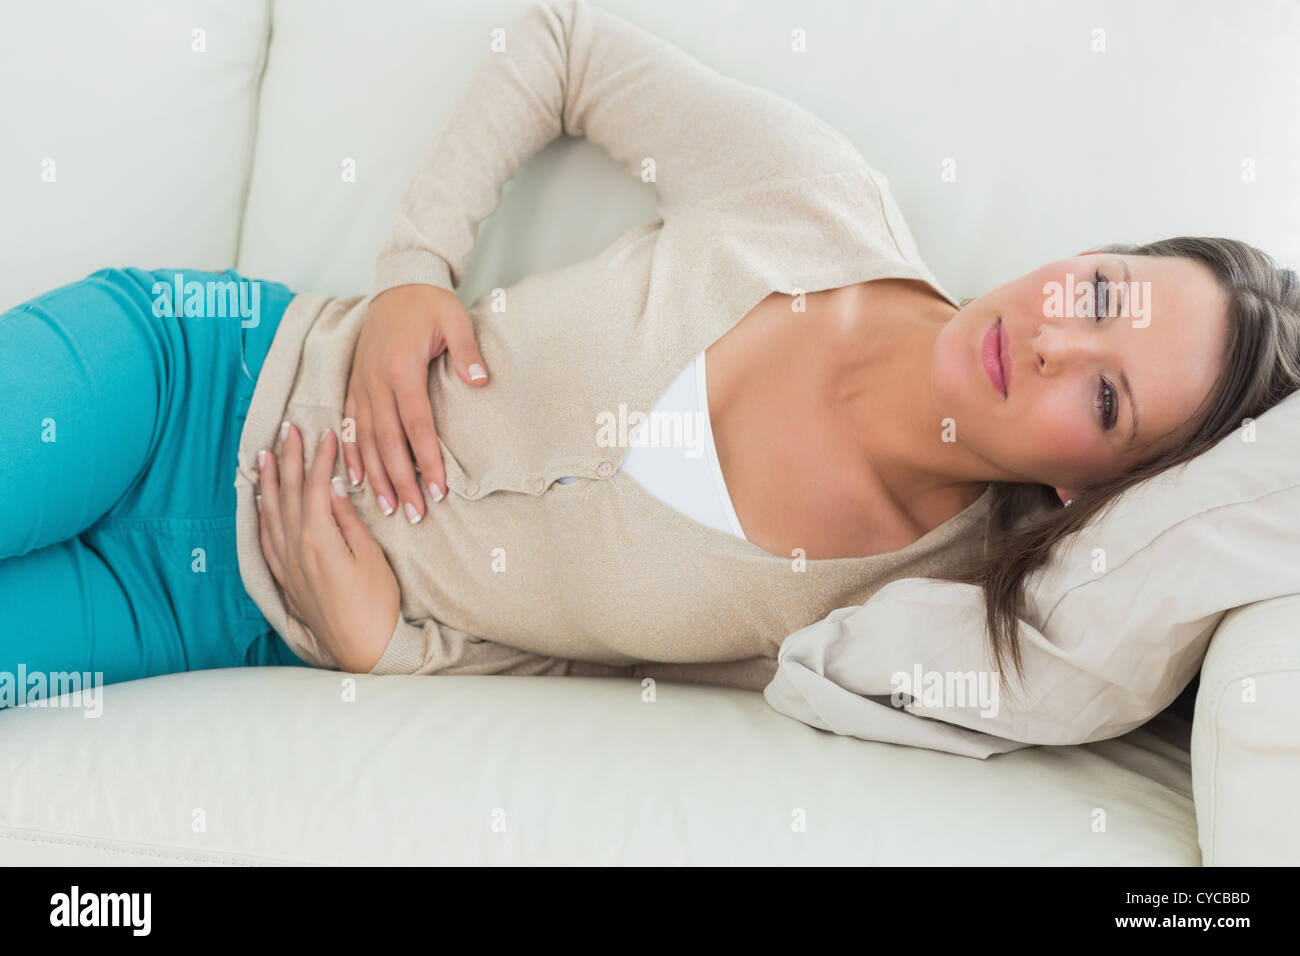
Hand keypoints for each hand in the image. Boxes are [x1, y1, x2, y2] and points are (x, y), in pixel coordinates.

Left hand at [257, 423, 401, 672]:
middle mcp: (295, 549)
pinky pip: (265, 540)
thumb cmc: (376, 602)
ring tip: (264, 455)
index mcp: (318, 539)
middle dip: (286, 459)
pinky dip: (261, 516)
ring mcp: (287, 565)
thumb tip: (331, 487)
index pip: (313, 487)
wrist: (363, 648)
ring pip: (270, 514)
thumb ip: (346, 519)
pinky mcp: (287, 579)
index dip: (318, 458)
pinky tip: (260, 502)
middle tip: (287, 429)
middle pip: (286, 494)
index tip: (324, 434)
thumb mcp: (370, 556)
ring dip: (268, 482)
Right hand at [343, 283, 488, 522]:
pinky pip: (349, 425)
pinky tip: (357, 479)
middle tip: (414, 514)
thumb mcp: (456, 319)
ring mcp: (362, 384)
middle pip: (388, 442)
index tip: (438, 490)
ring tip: (387, 508)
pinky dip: (352, 453)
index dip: (426, 460)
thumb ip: (468, 352)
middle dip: (400, 481)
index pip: (416, 426)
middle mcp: (376, 381)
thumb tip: (480, 381)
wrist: (398, 283)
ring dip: (375, 476)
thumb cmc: (430, 304)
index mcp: (402, 369)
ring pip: (364, 439)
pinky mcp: (354, 383)